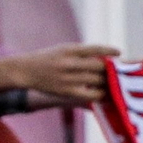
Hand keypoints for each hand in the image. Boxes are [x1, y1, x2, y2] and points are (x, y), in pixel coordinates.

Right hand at [0, 43, 118, 104]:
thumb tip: (105, 60)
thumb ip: (81, 54)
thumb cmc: (47, 58)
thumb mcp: (62, 50)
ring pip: (97, 80)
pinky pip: (91, 94)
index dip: (109, 51)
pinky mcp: (66, 91)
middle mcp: (68, 63)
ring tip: (111, 82)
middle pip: (100, 66)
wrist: (24, 70)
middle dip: (110, 69)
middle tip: (117, 71)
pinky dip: (99, 93)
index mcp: (68, 49)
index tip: (118, 53)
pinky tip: (100, 91)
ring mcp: (68, 78)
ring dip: (106, 81)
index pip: (94, 49)